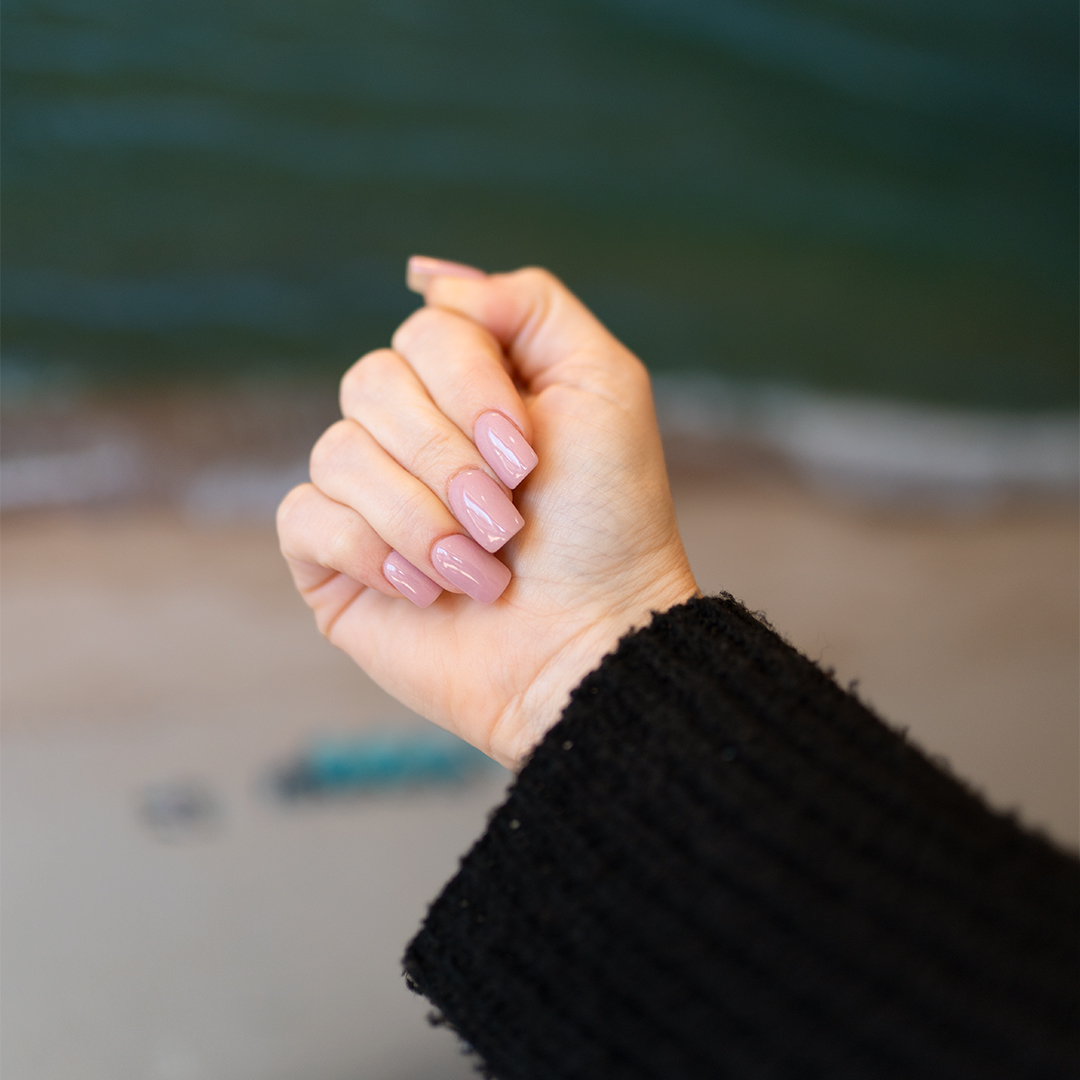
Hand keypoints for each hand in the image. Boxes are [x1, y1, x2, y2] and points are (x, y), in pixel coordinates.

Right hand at [277, 260, 697, 768]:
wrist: (590, 645)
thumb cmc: (607, 524)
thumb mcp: (603, 384)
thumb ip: (528, 305)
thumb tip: (424, 278)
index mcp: (471, 387)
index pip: (426, 331)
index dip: (471, 388)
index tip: (528, 455)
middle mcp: (413, 432)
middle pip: (372, 383)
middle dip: (448, 461)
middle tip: (506, 521)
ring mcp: (369, 496)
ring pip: (339, 451)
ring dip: (422, 519)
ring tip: (481, 570)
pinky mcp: (333, 561)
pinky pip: (305, 517)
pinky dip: (372, 552)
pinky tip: (427, 590)